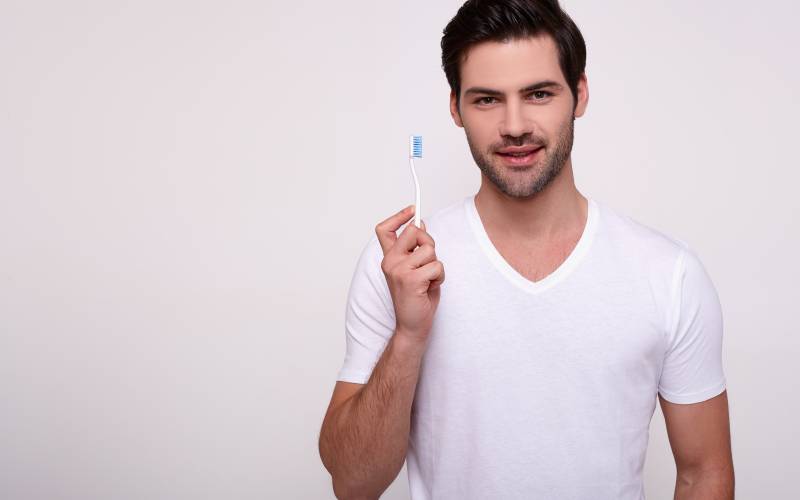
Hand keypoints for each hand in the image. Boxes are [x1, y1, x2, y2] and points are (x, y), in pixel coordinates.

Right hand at [375, 205, 444, 346]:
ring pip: (430, 250)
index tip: (412, 208)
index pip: (384, 229)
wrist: (412, 326)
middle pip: (414, 231)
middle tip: (428, 261)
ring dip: (436, 266)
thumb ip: (415, 249)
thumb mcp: (414, 269)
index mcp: (389, 258)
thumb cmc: (416, 299)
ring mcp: (398, 269)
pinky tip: (429, 288)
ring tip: (428, 280)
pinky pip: (437, 266)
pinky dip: (439, 278)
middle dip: (429, 243)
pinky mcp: (410, 279)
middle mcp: (389, 261)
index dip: (398, 215)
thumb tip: (420, 224)